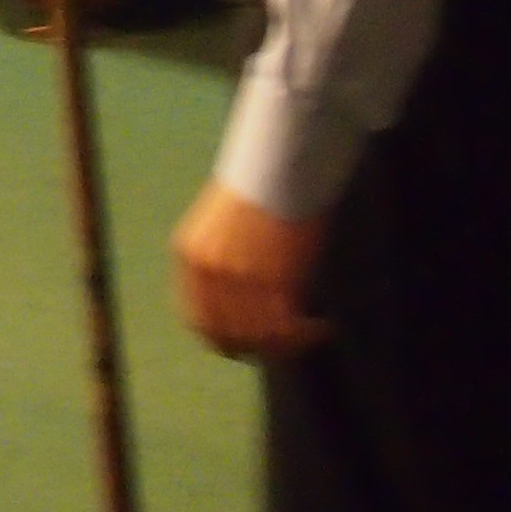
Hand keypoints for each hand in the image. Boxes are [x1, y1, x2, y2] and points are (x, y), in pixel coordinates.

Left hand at [173, 177, 330, 358]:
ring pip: (259, 336)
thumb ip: (221, 270)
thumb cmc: (256, 190)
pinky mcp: (272, 282)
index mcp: (188, 257)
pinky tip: (322, 327)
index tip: (251, 345)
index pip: (200, 320)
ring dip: (287, 343)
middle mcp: (206, 272)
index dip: (226, 339)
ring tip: (309, 334)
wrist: (279, 165)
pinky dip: (306, 334)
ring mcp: (237, 279)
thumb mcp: (220, 231)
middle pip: (228, 335)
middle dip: (259, 346)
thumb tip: (240, 309)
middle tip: (286, 345)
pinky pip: (287, 326)